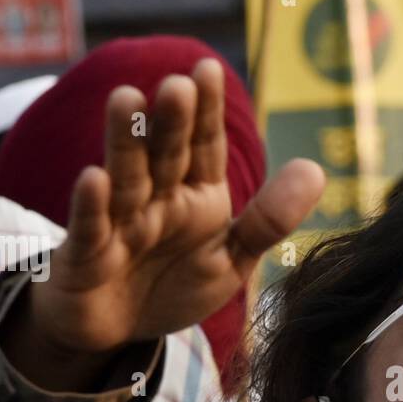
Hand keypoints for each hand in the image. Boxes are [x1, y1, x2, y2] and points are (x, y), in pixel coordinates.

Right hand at [5, 57, 324, 387]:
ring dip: (125, 142)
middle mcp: (156, 199)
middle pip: (165, 155)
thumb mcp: (231, 259)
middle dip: (170, 121)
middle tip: (177, 84)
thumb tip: (317, 170)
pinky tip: (93, 177)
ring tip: (126, 100)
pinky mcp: (86, 256)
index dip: (205, 111)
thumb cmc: (173, 286)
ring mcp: (118, 224)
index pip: (203, 146)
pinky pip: (90, 228)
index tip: (207, 69)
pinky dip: (91, 206)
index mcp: (196, 195)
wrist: (117, 332)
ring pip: (124, 178)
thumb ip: (268, 220)